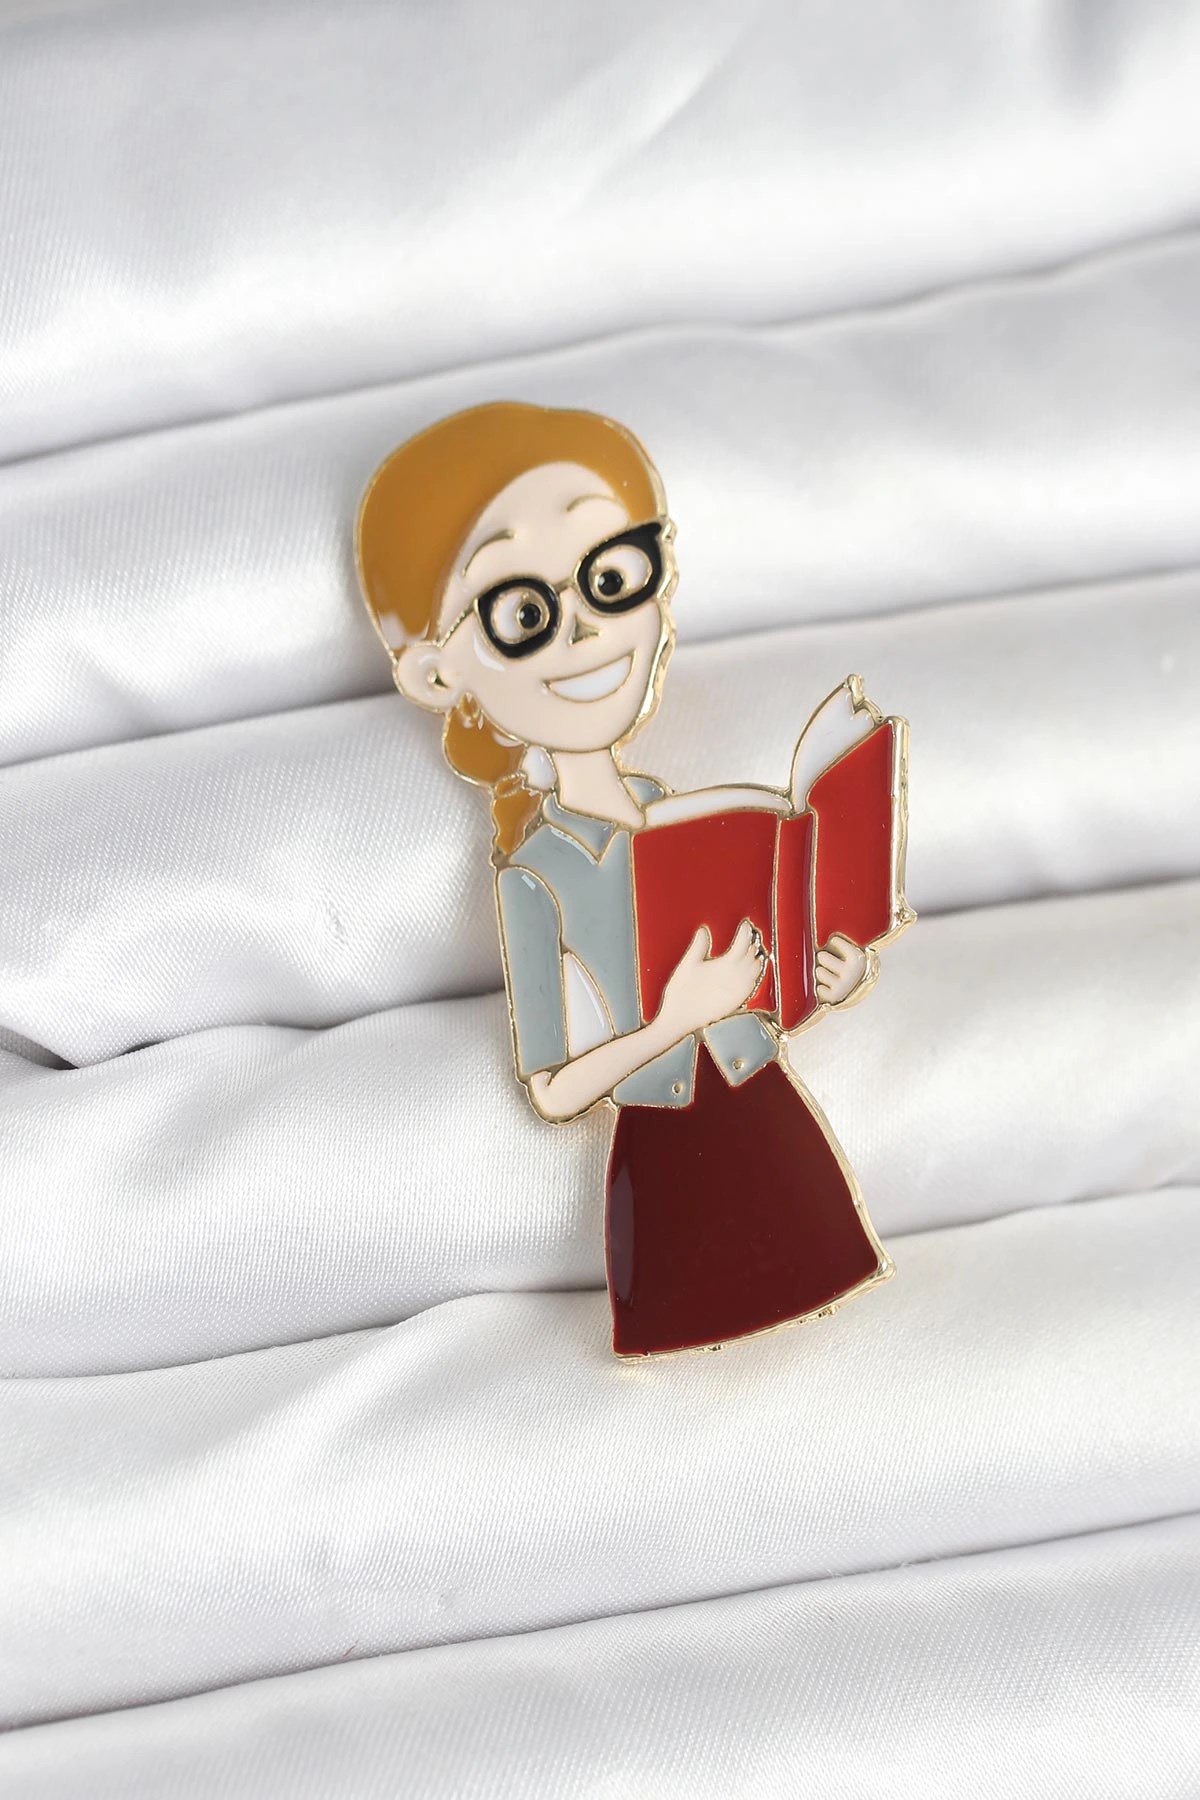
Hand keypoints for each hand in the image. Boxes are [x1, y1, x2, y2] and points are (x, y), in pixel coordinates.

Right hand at [656, 921, 766, 1040]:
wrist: (681, 1020)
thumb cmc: (682, 994)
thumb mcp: (688, 964)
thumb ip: (699, 946)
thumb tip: (704, 931)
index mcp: (727, 965)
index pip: (744, 942)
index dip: (745, 931)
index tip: (744, 924)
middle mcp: (739, 977)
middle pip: (753, 954)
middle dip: (751, 942)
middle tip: (748, 934)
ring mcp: (741, 990)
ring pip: (757, 968)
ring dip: (755, 957)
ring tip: (751, 949)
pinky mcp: (739, 1000)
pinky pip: (754, 983)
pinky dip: (755, 973)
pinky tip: (750, 970)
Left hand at [815, 933, 876, 1006]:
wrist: (866, 994)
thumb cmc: (854, 968)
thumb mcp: (856, 953)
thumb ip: (843, 942)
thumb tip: (826, 932)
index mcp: (858, 957)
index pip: (834, 941)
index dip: (834, 943)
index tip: (837, 945)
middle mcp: (852, 971)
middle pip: (822, 956)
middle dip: (824, 958)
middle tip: (831, 962)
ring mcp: (843, 985)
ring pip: (819, 972)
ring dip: (822, 973)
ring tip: (831, 975)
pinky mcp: (835, 997)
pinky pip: (819, 988)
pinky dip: (822, 988)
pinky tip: (831, 987)